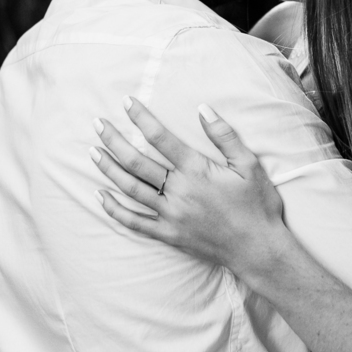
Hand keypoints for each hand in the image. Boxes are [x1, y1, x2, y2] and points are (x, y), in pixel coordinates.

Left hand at [90, 97, 286, 275]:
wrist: (258, 249)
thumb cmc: (257, 205)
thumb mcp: (249, 165)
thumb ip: (224, 136)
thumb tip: (203, 108)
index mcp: (197, 170)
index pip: (160, 137)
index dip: (141, 117)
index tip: (126, 102)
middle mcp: (178, 191)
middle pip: (137, 161)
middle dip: (114, 140)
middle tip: (97, 124)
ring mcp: (170, 215)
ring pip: (131, 188)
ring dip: (109, 169)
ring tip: (93, 152)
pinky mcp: (168, 235)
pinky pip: (135, 222)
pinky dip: (115, 209)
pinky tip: (100, 196)